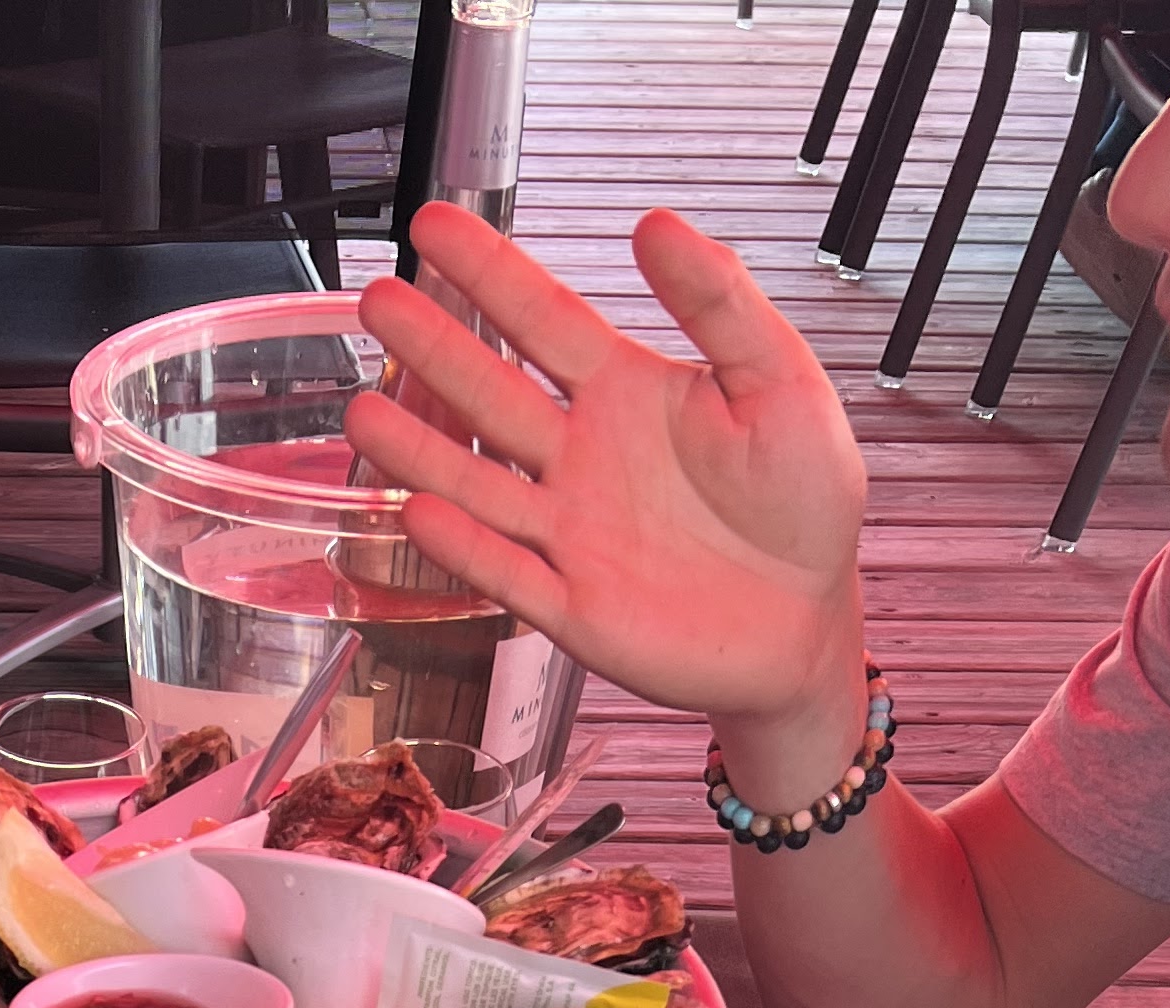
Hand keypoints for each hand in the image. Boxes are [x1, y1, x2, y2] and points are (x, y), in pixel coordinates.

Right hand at [345, 209, 869, 742]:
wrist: (808, 620)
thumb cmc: (804, 501)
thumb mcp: (780, 381)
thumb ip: (720, 304)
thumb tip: (655, 224)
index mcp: (627, 395)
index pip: (544, 320)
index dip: (489, 272)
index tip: (434, 225)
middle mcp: (583, 458)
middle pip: (491, 394)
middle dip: (434, 348)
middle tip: (376, 299)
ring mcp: (570, 533)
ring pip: (479, 484)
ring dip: (421, 450)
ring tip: (361, 410)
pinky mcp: (573, 607)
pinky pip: (508, 573)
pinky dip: (467, 548)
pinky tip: (422, 512)